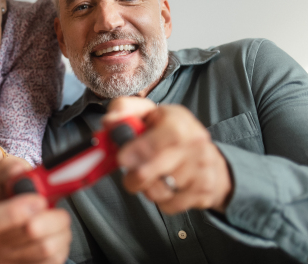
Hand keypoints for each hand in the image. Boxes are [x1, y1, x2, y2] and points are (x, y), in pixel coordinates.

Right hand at [0, 157, 71, 263]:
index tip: (41, 199)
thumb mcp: (6, 178)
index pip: (14, 216)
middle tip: (54, 208)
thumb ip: (11, 170)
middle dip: (52, 216)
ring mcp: (9, 263)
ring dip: (61, 230)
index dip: (32, 205)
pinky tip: (54, 235)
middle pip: (35, 232)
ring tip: (56, 220)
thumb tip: (18, 170)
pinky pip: (55, 260)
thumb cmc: (11, 196)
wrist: (11, 219)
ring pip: (49, 248)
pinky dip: (62, 244)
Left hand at [103, 96, 232, 213]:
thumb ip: (124, 110)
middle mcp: (195, 144)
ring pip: (160, 191)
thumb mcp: (148, 113)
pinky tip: (164, 186)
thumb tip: (109, 121)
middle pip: (156, 170)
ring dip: (147, 187)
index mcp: (179, 122)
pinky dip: (161, 200)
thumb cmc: (169, 134)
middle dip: (133, 176)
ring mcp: (202, 169)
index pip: (163, 137)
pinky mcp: (204, 191)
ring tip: (151, 176)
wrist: (207, 156)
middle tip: (129, 173)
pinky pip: (170, 205)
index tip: (122, 159)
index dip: (140, 149)